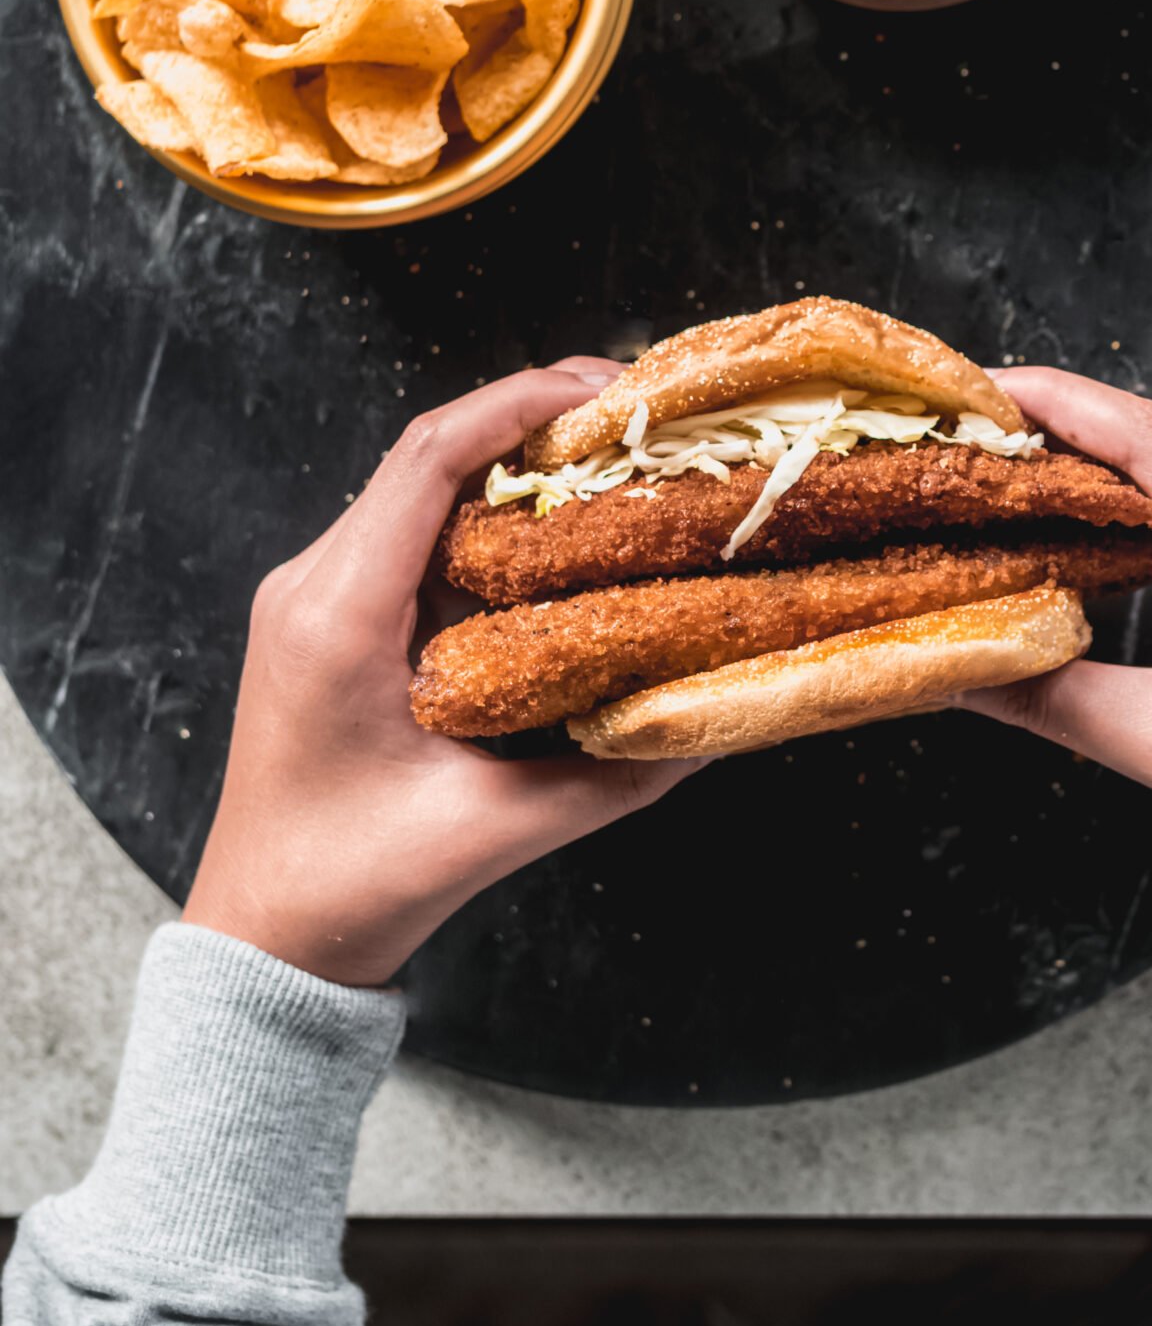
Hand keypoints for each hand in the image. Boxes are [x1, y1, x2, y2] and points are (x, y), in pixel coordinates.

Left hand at [183, 363, 704, 985]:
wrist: (264, 938)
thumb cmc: (351, 888)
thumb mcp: (493, 832)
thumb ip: (610, 780)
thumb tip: (712, 726)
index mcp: (336, 616)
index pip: (428, 459)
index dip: (519, 403)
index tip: (605, 387)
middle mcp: (315, 585)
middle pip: (430, 454)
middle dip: (535, 417)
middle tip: (636, 412)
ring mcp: (318, 596)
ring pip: (425, 486)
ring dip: (516, 460)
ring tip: (615, 454)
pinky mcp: (336, 616)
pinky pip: (417, 532)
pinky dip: (492, 511)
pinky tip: (561, 525)